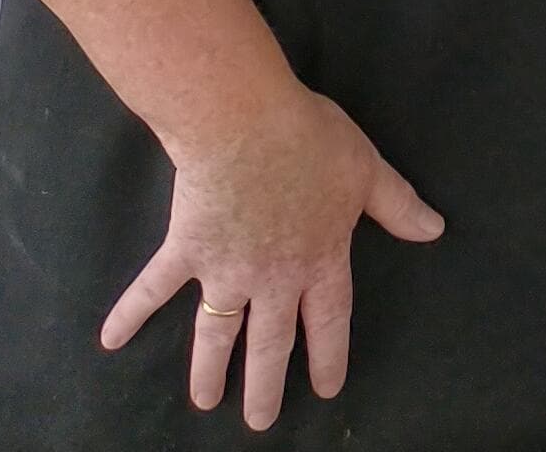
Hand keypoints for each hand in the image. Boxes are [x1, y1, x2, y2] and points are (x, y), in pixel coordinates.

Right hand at [100, 84, 444, 428]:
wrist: (246, 123)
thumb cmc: (312, 141)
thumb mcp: (368, 171)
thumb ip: (398, 206)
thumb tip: (435, 230)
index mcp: (320, 260)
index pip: (329, 321)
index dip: (328, 356)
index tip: (325, 389)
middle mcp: (273, 278)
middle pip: (270, 344)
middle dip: (265, 386)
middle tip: (260, 422)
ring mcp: (225, 270)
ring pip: (217, 334)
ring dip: (209, 371)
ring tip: (205, 403)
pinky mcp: (186, 251)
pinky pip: (152, 289)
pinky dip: (129, 314)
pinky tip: (110, 340)